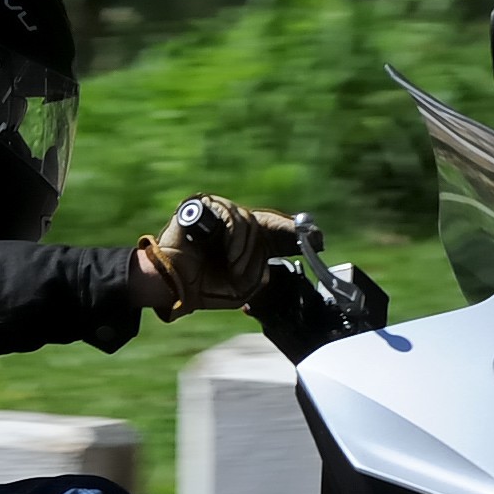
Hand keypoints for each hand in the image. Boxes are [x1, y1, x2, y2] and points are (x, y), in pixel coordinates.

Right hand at [133, 194, 290, 318]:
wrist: (175, 285)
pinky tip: (230, 257)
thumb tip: (281, 255)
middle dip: (281, 238)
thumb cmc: (204, 287)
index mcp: (243, 242)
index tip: (318, 240)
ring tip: (235, 269)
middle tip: (283, 254)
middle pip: (268, 223)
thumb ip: (263, 270)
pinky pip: (232, 216)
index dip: (295, 233)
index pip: (275, 230)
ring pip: (251, 222)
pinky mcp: (203, 207)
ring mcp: (218, 213)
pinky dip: (236, 240)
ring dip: (248, 251)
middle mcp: (233, 225)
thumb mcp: (244, 284)